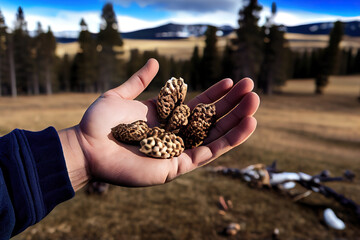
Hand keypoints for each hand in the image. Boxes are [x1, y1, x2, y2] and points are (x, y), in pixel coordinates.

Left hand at [59, 59, 259, 190]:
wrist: (87, 146)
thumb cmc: (100, 122)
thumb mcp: (119, 95)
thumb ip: (138, 81)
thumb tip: (154, 61)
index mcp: (165, 118)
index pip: (197, 105)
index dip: (215, 94)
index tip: (231, 81)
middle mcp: (175, 135)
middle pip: (211, 119)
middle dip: (232, 105)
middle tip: (251, 89)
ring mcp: (178, 151)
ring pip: (215, 136)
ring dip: (237, 121)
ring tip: (254, 104)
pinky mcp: (178, 166)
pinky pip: (209, 153)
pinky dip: (229, 140)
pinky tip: (247, 124)